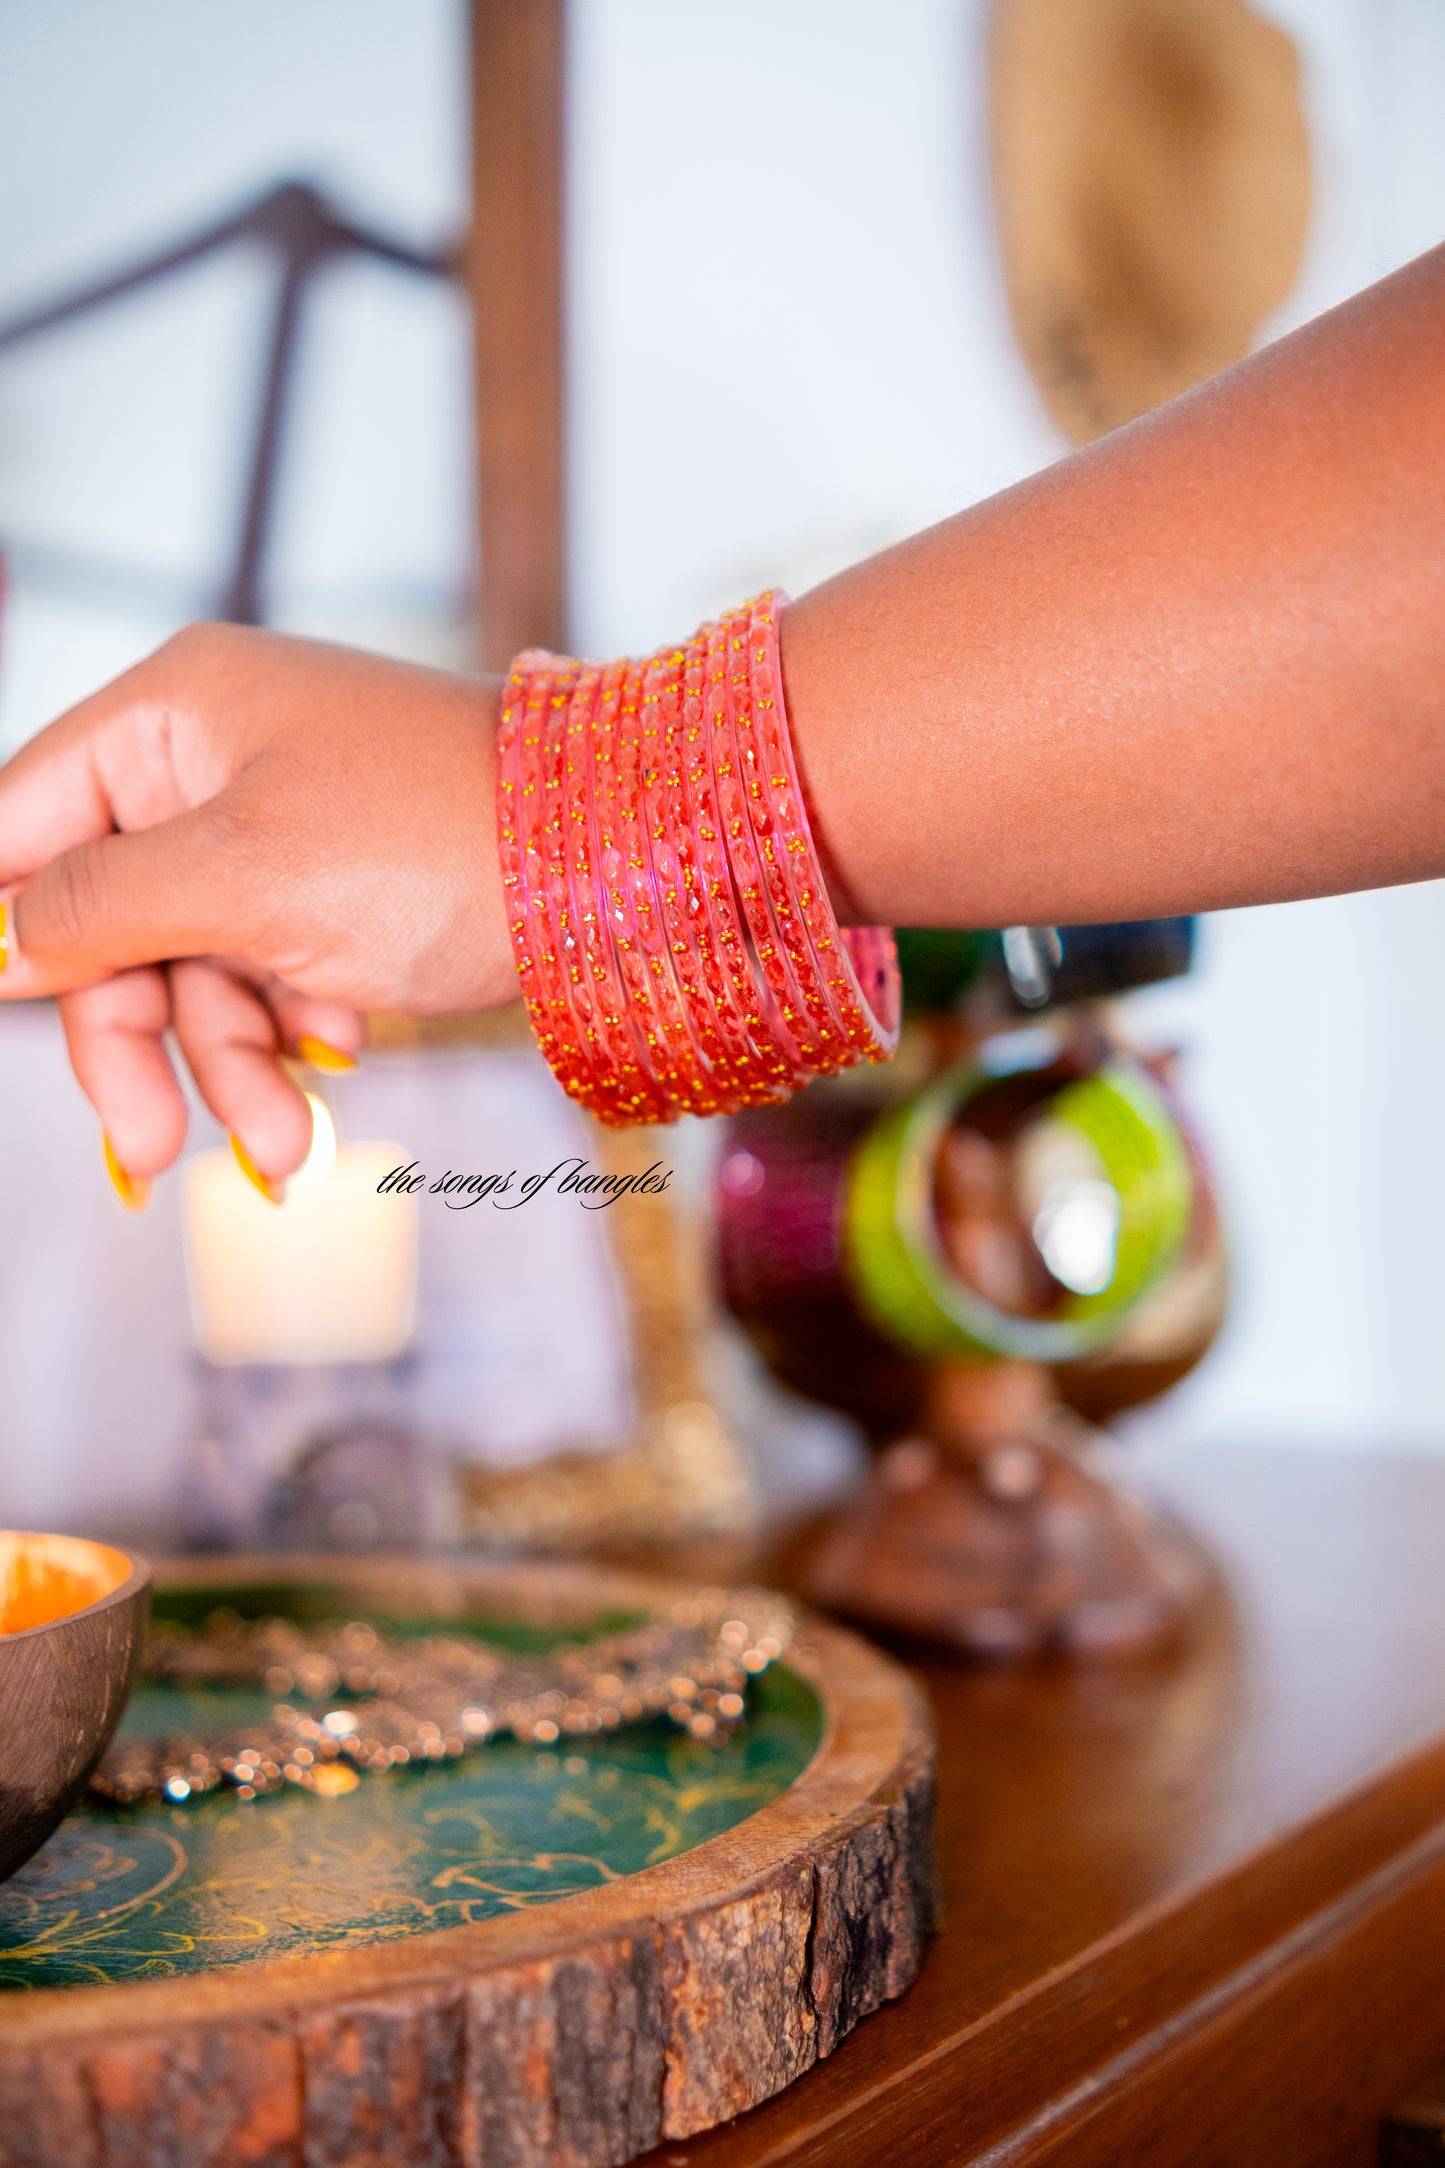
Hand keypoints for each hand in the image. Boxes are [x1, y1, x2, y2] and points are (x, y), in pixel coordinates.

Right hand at [0, 623, 515, 1195]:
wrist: (622, 863)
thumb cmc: (432, 844)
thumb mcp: (242, 881)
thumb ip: (98, 908)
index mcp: (170, 716)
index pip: (21, 825)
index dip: (9, 933)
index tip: (15, 1015)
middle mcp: (214, 759)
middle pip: (106, 919)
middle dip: (137, 1041)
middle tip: (151, 1151)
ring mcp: (280, 824)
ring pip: (195, 965)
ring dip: (232, 1064)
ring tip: (290, 1152)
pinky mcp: (338, 885)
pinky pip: (270, 970)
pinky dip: (296, 1030)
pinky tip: (345, 1054)